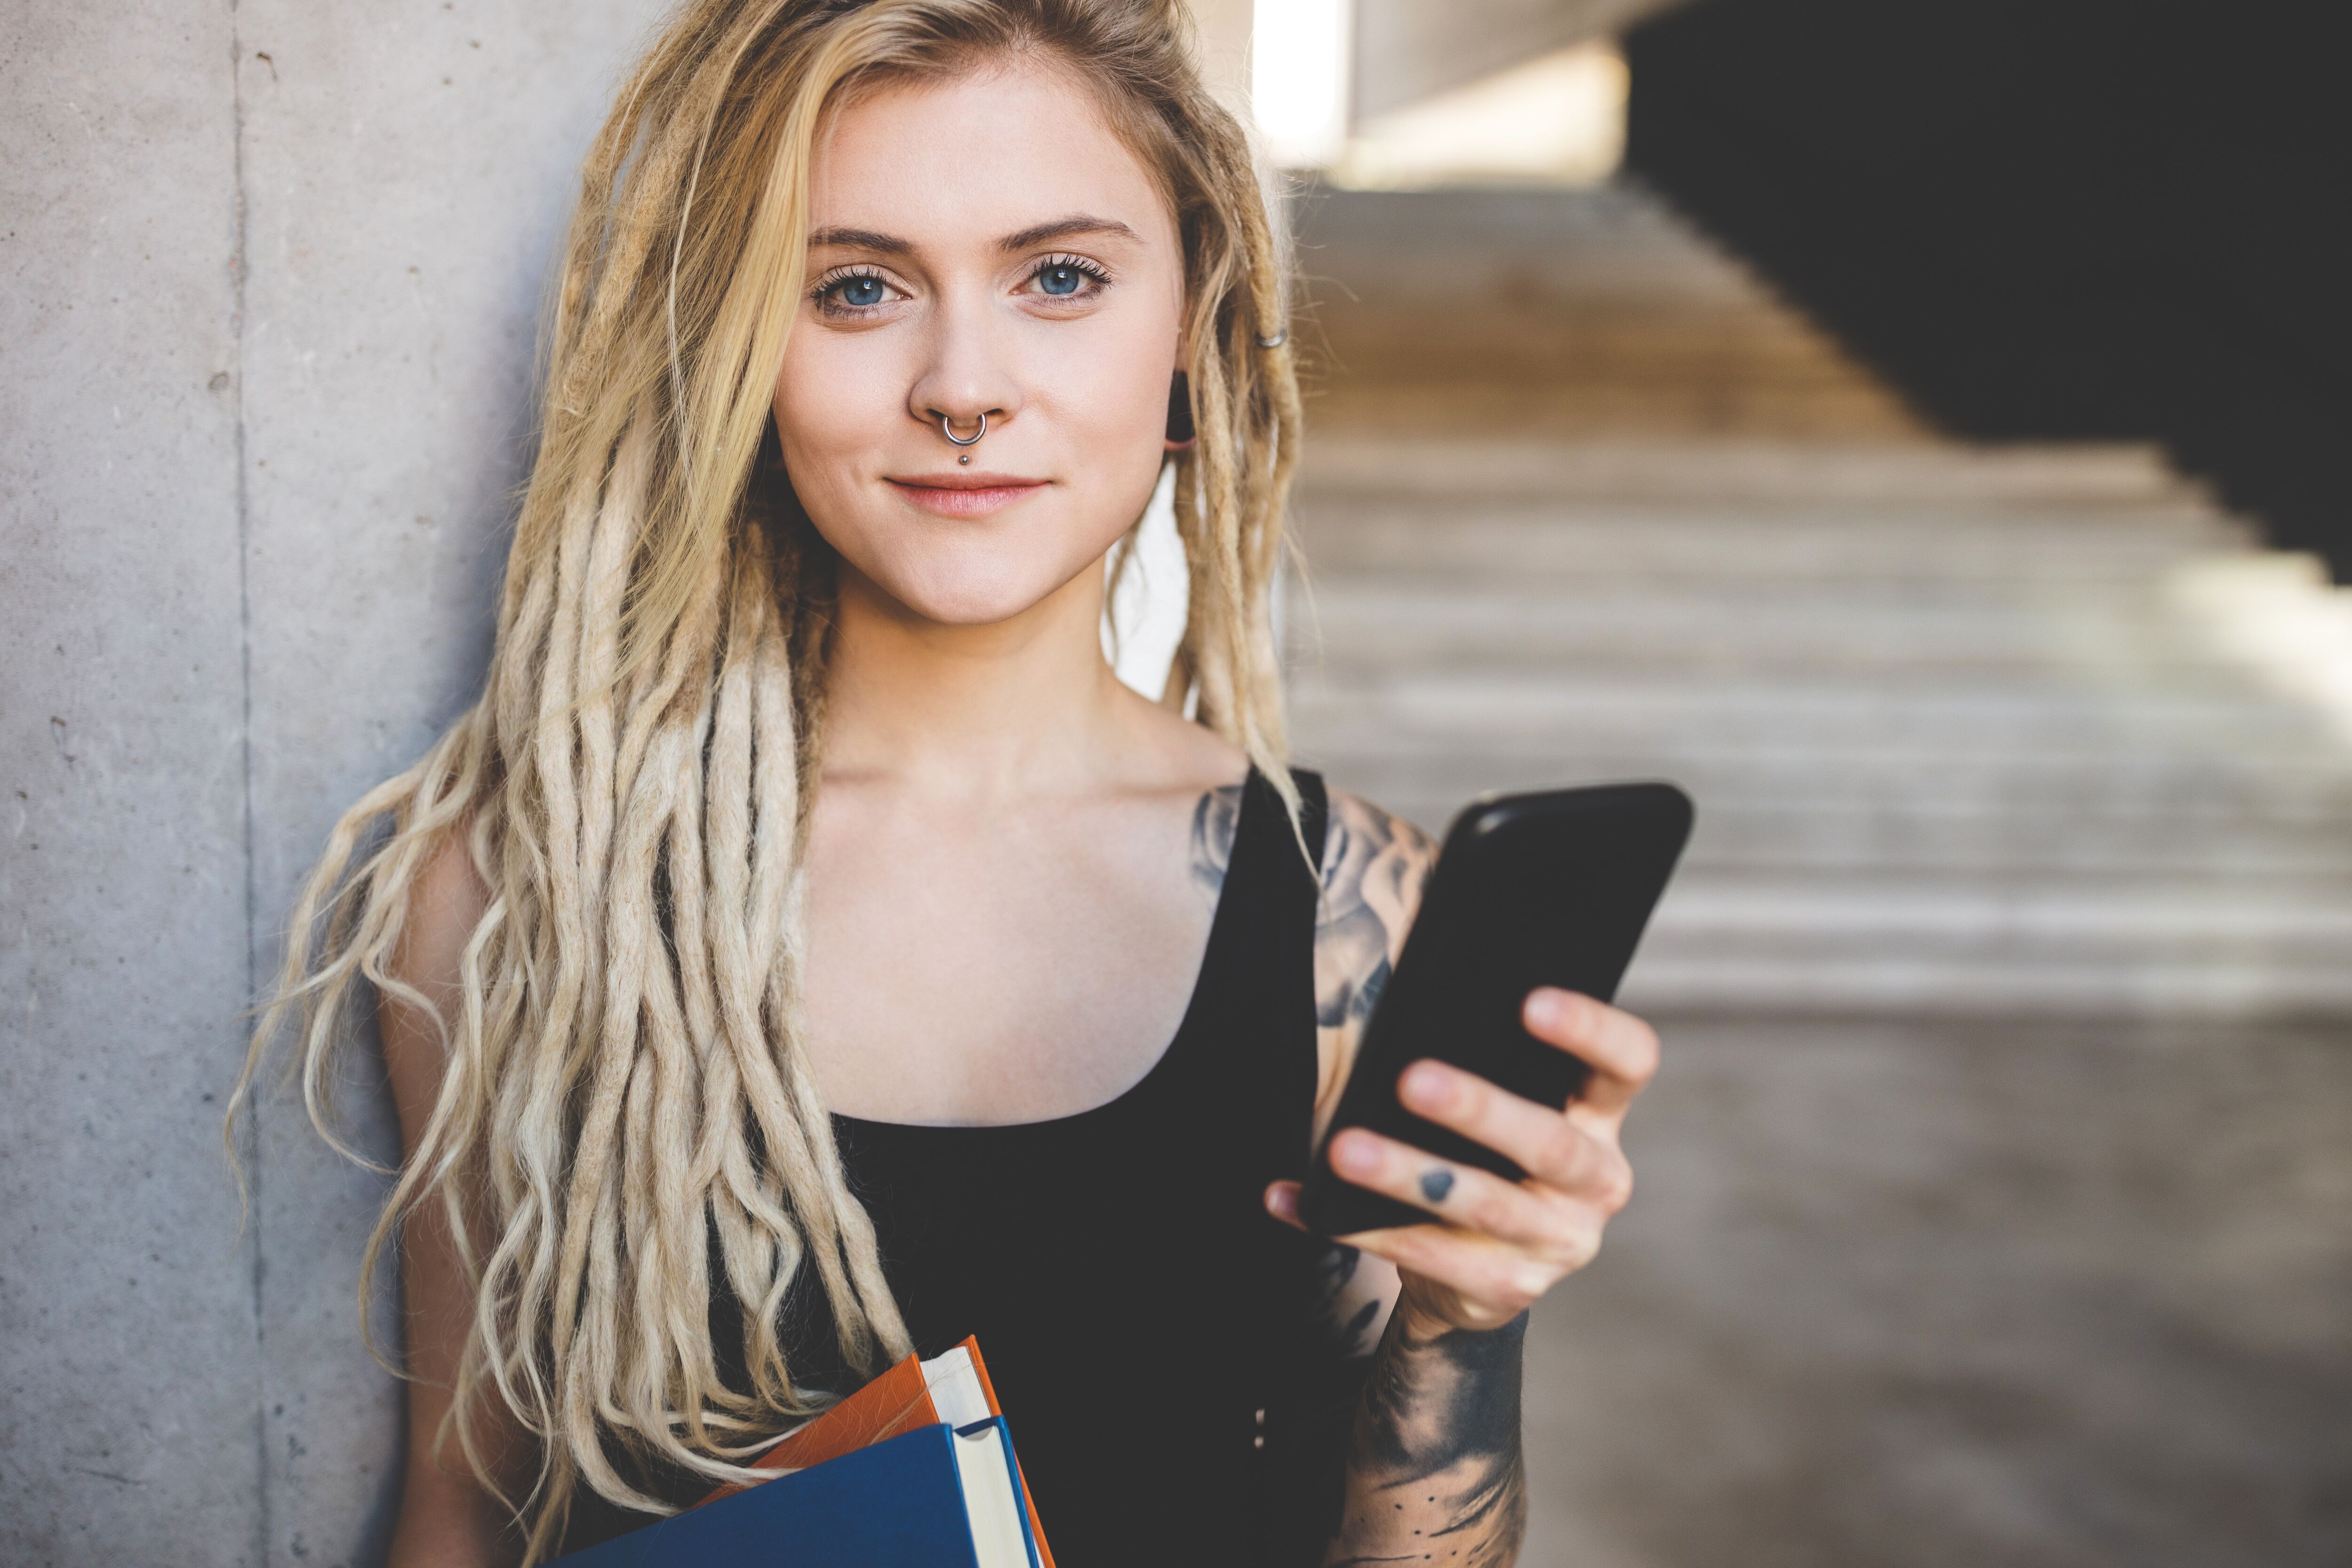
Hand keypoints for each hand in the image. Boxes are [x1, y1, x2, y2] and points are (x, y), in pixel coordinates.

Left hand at [1266, 987, 1658, 1333]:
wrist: (1481, 1267)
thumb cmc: (1487, 1152)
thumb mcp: (1507, 1101)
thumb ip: (1485, 1054)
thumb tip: (1408, 976)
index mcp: (1599, 1116)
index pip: (1627, 1064)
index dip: (1590, 1031)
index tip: (1528, 1002)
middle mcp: (1596, 1180)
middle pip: (1551, 1142)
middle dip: (1480, 1110)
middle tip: (1411, 1080)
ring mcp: (1559, 1241)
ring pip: (1483, 1204)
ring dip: (1408, 1174)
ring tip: (1343, 1149)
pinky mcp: (1509, 1287)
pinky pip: (1427, 1256)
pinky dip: (1356, 1227)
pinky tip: (1299, 1200)